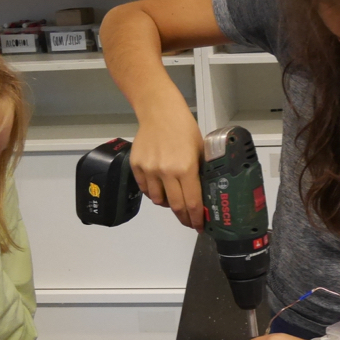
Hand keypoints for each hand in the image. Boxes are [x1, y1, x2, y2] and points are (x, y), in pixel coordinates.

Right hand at [129, 105, 205, 230]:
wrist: (159, 112)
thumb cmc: (184, 129)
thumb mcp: (200, 150)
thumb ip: (200, 172)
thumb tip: (203, 195)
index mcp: (186, 168)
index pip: (191, 202)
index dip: (195, 219)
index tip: (199, 226)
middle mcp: (166, 172)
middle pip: (175, 206)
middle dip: (184, 218)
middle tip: (189, 221)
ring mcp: (149, 170)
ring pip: (158, 200)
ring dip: (168, 204)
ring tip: (174, 199)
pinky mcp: (136, 166)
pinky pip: (146, 189)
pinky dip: (154, 193)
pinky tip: (161, 187)